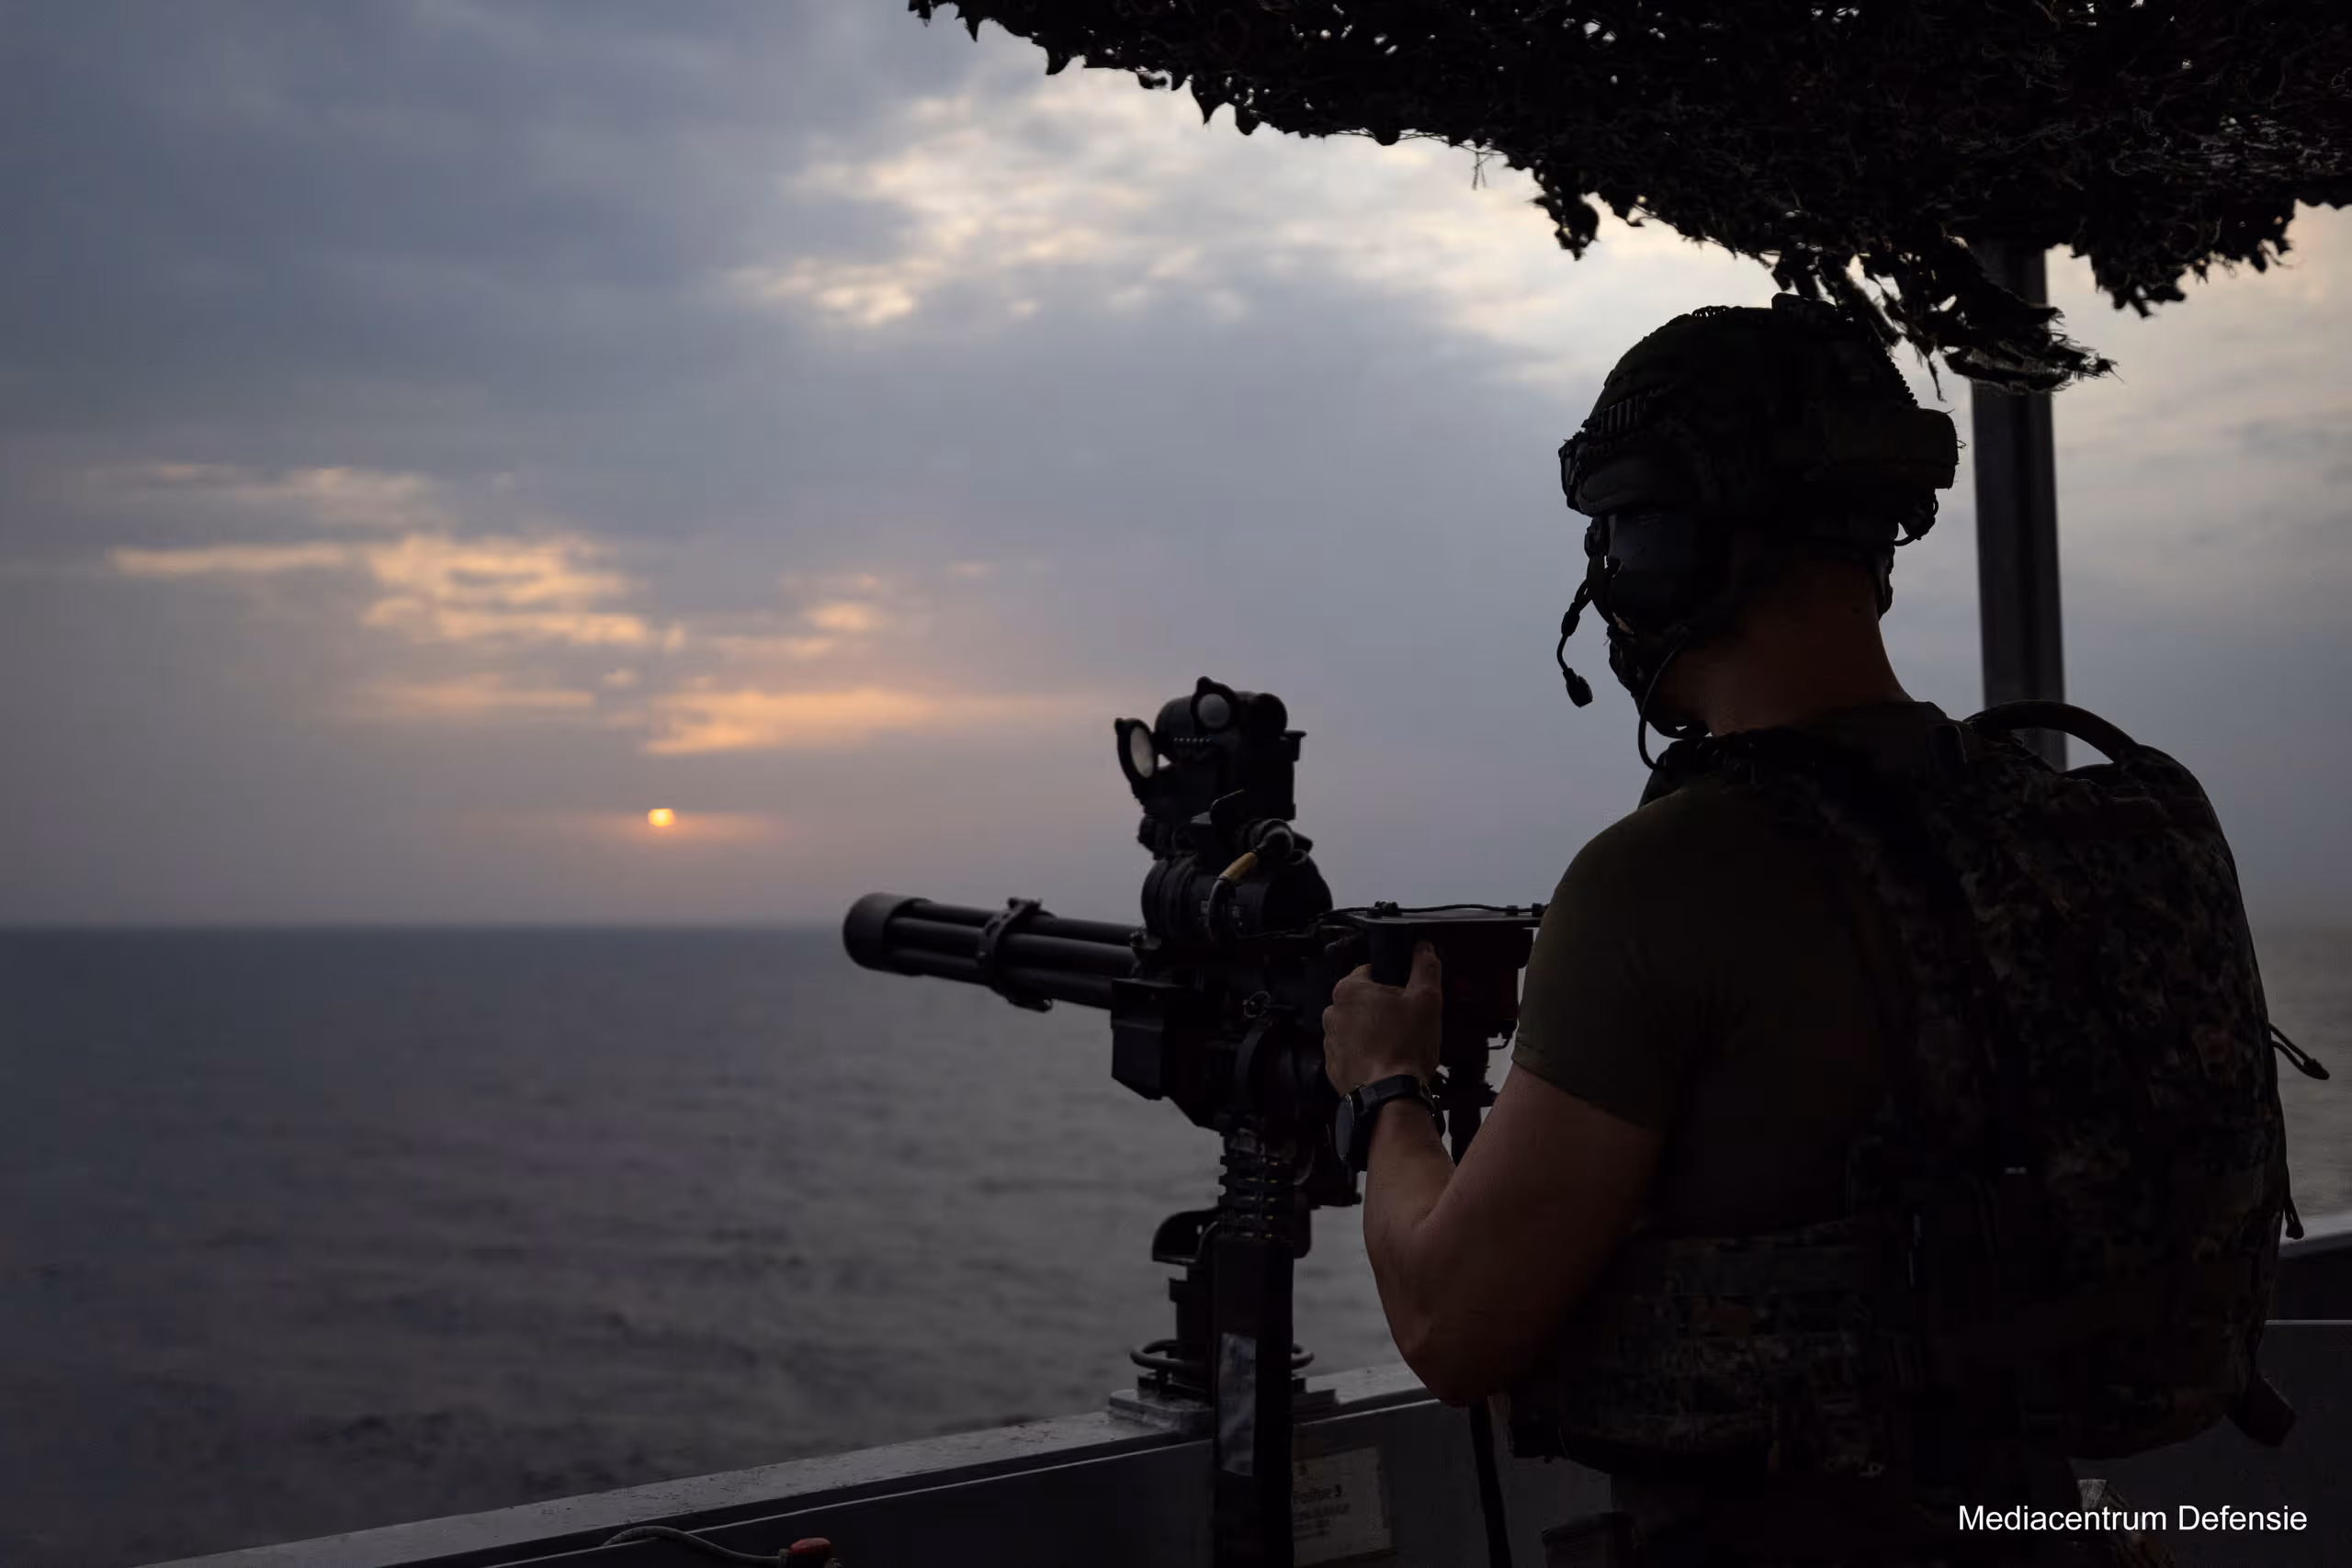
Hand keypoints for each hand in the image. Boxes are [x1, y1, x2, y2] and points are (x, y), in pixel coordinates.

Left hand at [1321, 942, 1442, 1096]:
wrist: (1391, 1097)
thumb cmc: (1404, 1050)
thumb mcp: (1427, 999)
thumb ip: (1426, 967)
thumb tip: (1424, 949)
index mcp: (1350, 989)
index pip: (1371, 970)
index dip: (1394, 981)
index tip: (1406, 995)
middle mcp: (1333, 1013)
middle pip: (1364, 1000)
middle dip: (1383, 1008)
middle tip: (1406, 1023)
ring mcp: (1330, 1041)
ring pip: (1357, 1027)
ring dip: (1373, 1032)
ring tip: (1397, 1045)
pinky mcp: (1334, 1066)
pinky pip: (1352, 1052)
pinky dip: (1366, 1054)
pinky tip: (1386, 1061)